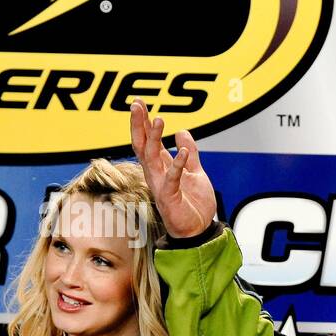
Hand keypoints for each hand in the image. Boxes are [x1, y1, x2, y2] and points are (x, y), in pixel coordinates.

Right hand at [129, 98, 216, 238]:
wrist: (198, 232)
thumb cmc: (193, 205)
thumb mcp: (195, 173)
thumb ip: (190, 154)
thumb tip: (183, 132)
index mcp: (161, 167)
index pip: (149, 141)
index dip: (144, 122)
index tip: (139, 103)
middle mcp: (156, 174)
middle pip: (143, 145)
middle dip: (139, 125)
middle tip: (137, 104)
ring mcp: (161, 186)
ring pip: (152, 158)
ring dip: (155, 138)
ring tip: (159, 120)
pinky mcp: (169, 197)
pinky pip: (171, 178)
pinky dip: (177, 164)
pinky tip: (182, 150)